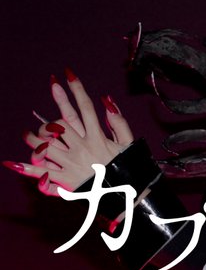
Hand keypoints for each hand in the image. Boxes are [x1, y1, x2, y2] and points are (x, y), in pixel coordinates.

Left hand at [4, 68, 133, 195]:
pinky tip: (11, 163)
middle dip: (49, 121)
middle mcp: (82, 148)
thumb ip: (118, 122)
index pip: (85, 108)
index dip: (76, 89)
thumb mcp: (129, 143)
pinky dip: (27, 169)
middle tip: (43, 124)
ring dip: (34, 139)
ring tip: (28, 135)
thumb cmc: (128, 169)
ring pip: (46, 145)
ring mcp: (72, 164)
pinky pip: (43, 173)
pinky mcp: (65, 180)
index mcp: (98, 137)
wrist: (126, 195)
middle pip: (59, 126)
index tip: (67, 74)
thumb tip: (107, 101)